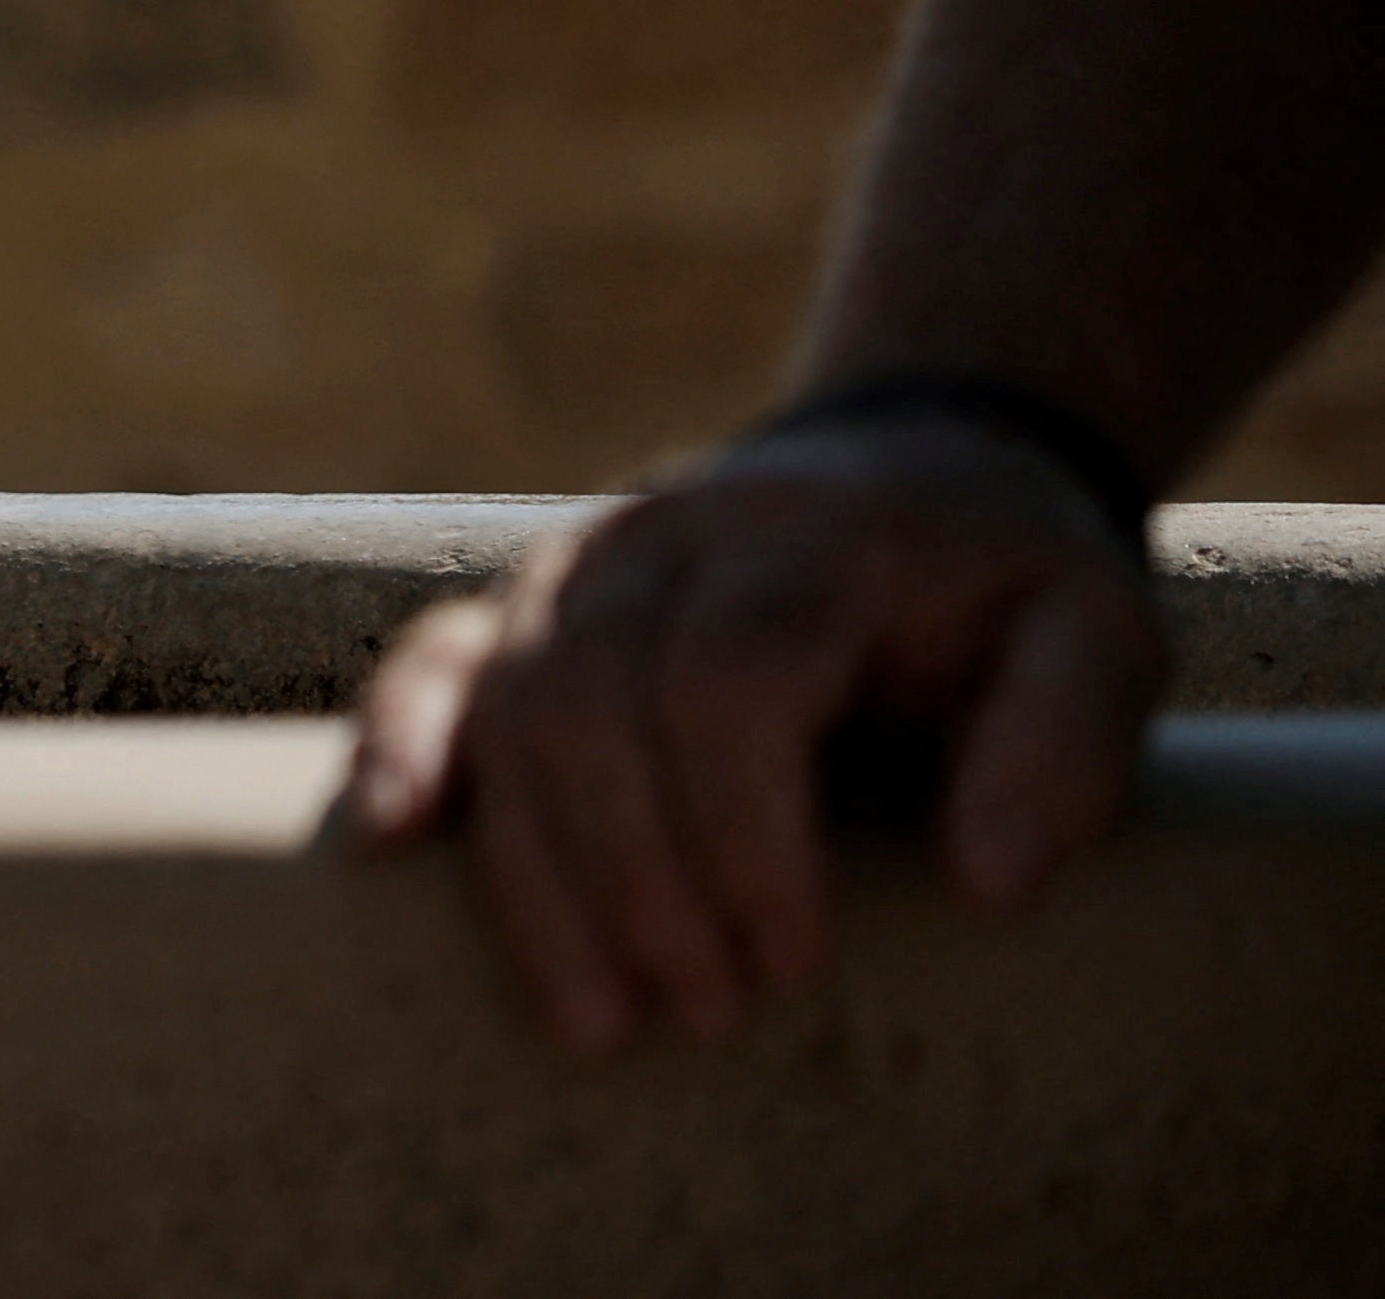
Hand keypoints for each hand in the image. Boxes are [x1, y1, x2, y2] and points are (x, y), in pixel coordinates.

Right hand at [343, 415, 1163, 1052]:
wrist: (914, 462)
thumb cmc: (1001, 593)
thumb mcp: (1091, 642)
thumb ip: (1062, 745)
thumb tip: (989, 883)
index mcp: (808, 547)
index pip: (726, 685)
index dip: (743, 838)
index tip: (797, 961)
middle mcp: (666, 541)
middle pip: (591, 705)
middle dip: (638, 884)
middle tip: (709, 1015)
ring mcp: (581, 565)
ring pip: (506, 705)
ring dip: (537, 875)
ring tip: (600, 1019)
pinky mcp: (527, 600)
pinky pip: (433, 656)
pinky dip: (399, 741)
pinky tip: (392, 839)